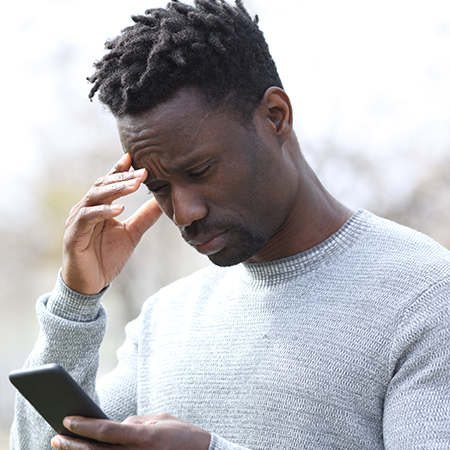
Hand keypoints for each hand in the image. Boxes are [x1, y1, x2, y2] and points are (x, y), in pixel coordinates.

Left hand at [50, 414, 210, 449]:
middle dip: (73, 446)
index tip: (66, 419)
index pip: (107, 431)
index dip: (84, 426)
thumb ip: (136, 422)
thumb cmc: (183, 435)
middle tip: (55, 437)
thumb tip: (115, 426)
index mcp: (145, 438)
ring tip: (64, 447)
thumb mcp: (160, 419)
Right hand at [62, 153, 161, 294]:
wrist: (90, 284)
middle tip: (142, 172)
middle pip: (102, 185)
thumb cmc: (107, 257)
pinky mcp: (73, 235)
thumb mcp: (131, 234)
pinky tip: (120, 209)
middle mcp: (86, 209)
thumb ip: (145, 217)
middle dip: (122, 177)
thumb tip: (161, 201)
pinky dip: (103, 212)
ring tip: (134, 185)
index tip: (135, 159)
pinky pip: (87, 218)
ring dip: (115, 190)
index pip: (109, 183)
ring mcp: (78, 220)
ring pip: (94, 197)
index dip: (120, 170)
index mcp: (99, 207)